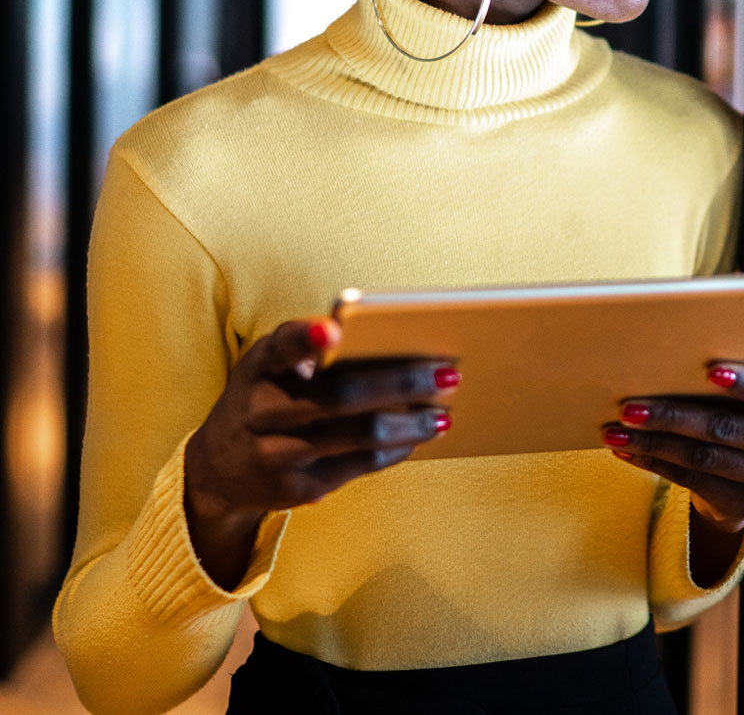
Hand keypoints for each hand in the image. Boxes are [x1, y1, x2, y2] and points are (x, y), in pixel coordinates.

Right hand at [185, 317, 456, 586]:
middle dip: (402, 383)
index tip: (334, 330)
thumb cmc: (265, 394)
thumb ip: (310, 350)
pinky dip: (396, 449)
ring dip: (411, 424)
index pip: (280, 348)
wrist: (218, 466)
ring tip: (444, 413)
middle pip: (341, 396)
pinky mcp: (297, 489)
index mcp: (259, 368)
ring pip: (358, 437)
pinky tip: (420, 437)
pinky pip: (359, 466)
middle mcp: (261, 411)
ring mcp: (276, 455)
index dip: (305, 339)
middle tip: (450, 372)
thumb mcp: (269, 365)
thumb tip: (394, 341)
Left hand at [603, 362, 743, 535]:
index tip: (710, 371)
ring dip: (653, 442)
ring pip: (703, 458)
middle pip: (727, 429)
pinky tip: (627, 450)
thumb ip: (734, 369)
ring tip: (616, 430)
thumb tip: (678, 339)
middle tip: (630, 406)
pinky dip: (655, 463)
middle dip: (673, 416)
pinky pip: (692, 481)